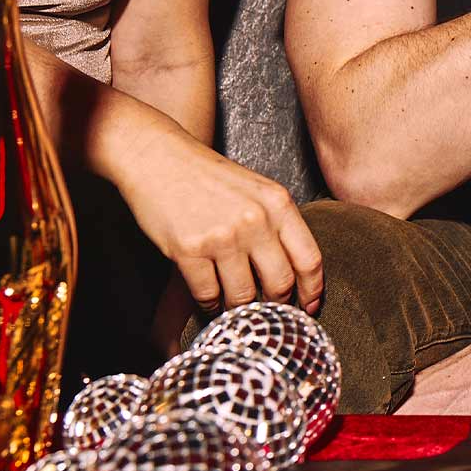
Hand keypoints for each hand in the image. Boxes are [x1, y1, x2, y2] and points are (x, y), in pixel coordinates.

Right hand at [111, 130, 324, 313]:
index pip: (309, 259)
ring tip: (235, 308)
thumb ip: (277, 223)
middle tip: (269, 313)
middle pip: (280, 284)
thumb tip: (294, 271)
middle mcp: (255, 220)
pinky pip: (208, 295)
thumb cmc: (207, 176)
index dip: (312, 290)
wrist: (157, 157)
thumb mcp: (256, 190)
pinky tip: (209, 299)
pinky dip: (209, 305)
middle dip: (276, 306)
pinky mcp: (189, 250)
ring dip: (240, 310)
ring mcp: (222, 236)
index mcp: (278, 204)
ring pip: (243, 296)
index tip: (309, 307)